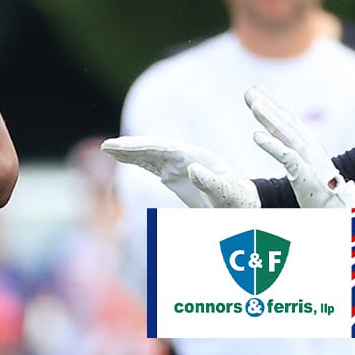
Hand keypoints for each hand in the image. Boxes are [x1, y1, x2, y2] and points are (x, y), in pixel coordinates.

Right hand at [101, 136, 259, 207]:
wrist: (247, 207)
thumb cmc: (240, 204)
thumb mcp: (230, 195)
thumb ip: (213, 182)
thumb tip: (191, 168)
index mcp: (197, 158)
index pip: (163, 148)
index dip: (141, 147)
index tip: (122, 148)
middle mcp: (186, 157)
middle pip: (153, 147)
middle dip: (130, 147)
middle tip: (107, 147)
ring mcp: (180, 164)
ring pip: (149, 153)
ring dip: (128, 151)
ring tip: (106, 149)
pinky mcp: (175, 174)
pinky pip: (151, 164)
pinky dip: (134, 160)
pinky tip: (120, 158)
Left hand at [246, 86, 354, 207]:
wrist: (337, 210)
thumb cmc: (318, 188)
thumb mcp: (303, 163)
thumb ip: (289, 148)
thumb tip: (274, 133)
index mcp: (308, 144)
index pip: (288, 118)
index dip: (273, 102)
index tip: (255, 89)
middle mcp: (309, 147)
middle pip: (286, 121)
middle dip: (268, 104)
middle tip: (249, 91)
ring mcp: (308, 159)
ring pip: (287, 134)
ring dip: (270, 118)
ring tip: (254, 104)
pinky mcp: (305, 174)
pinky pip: (287, 156)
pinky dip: (271, 145)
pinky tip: (255, 135)